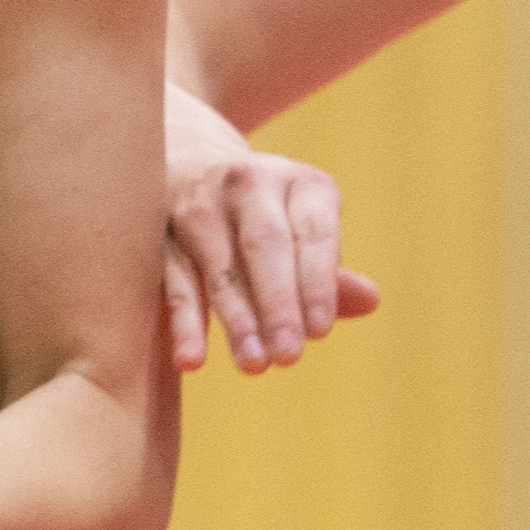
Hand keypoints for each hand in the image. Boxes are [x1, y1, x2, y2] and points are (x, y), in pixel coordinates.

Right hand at [163, 82, 378, 372]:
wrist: (190, 164)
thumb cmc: (267, 216)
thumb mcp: (303, 229)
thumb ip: (327, 271)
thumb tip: (369, 301)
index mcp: (299, 183)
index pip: (313, 233)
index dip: (317, 283)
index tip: (320, 331)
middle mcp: (249, 183)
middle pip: (265, 246)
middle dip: (278, 305)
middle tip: (289, 356)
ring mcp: (201, 204)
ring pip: (220, 267)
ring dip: (237, 320)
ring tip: (253, 365)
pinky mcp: (159, 229)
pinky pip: (175, 281)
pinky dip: (184, 322)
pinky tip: (192, 360)